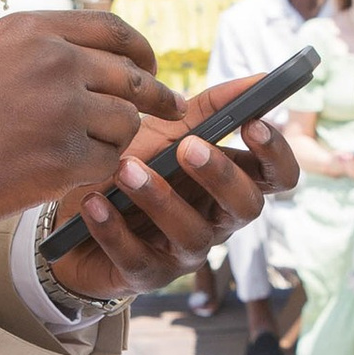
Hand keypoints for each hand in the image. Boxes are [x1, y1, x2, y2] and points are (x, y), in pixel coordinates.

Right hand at [0, 13, 180, 237]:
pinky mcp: (63, 158)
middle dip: (156, 97)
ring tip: (93, 152)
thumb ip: (37, 48)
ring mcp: (62, 109)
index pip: (112, 29)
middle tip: (169, 112)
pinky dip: (100, 172)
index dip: (141, 50)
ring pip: (126, 122)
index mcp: (33, 30)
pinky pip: (110, 162)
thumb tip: (89, 55)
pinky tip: (75, 175)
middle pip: (131, 76)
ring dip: (119, 140)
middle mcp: (54, 61)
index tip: (152, 68)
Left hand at [49, 74, 302, 305]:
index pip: (278, 176)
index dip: (275, 153)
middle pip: (247, 207)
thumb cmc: (134, 165)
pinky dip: (114, 230)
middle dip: (221, 176)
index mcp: (232, 184)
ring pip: (193, 235)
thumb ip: (211, 108)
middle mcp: (217, 222)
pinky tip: (95, 203)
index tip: (254, 122)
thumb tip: (260, 78)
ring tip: (125, 169)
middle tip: (187, 147)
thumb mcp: (167, 130)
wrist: (76, 214)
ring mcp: (184, 253)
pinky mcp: (146, 275)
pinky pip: (136, 258)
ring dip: (160, 199)